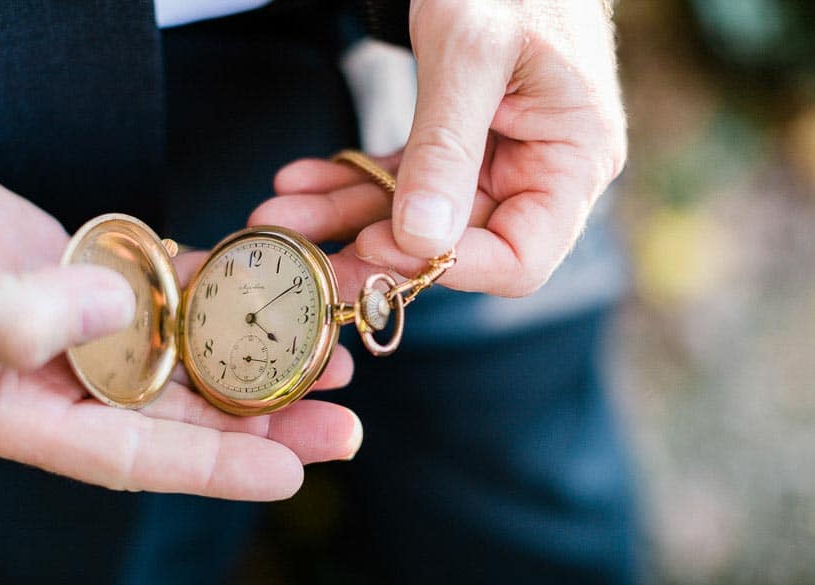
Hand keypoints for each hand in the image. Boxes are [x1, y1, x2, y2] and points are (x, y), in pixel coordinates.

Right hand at [0, 138, 360, 499]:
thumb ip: (16, 318)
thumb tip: (118, 313)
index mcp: (21, 413)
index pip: (132, 460)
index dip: (214, 470)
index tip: (291, 476)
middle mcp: (66, 384)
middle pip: (182, 417)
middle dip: (265, 422)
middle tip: (343, 423)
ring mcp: (87, 333)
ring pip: (189, 358)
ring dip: (260, 360)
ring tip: (332, 358)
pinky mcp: (99, 282)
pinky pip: (174, 296)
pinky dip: (224, 294)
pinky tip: (273, 292)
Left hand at [250, 0, 625, 296]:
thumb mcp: (471, 49)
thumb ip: (447, 147)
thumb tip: (421, 237)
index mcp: (573, 159)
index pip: (521, 258)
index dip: (452, 267)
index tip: (382, 246)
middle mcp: (539, 171)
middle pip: (455, 244)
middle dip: (371, 246)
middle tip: (303, 258)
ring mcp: (498, 160)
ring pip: (416, 216)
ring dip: (346, 216)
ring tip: (280, 215)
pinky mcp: (459, 145)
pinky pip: (402, 178)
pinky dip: (352, 180)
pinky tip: (302, 183)